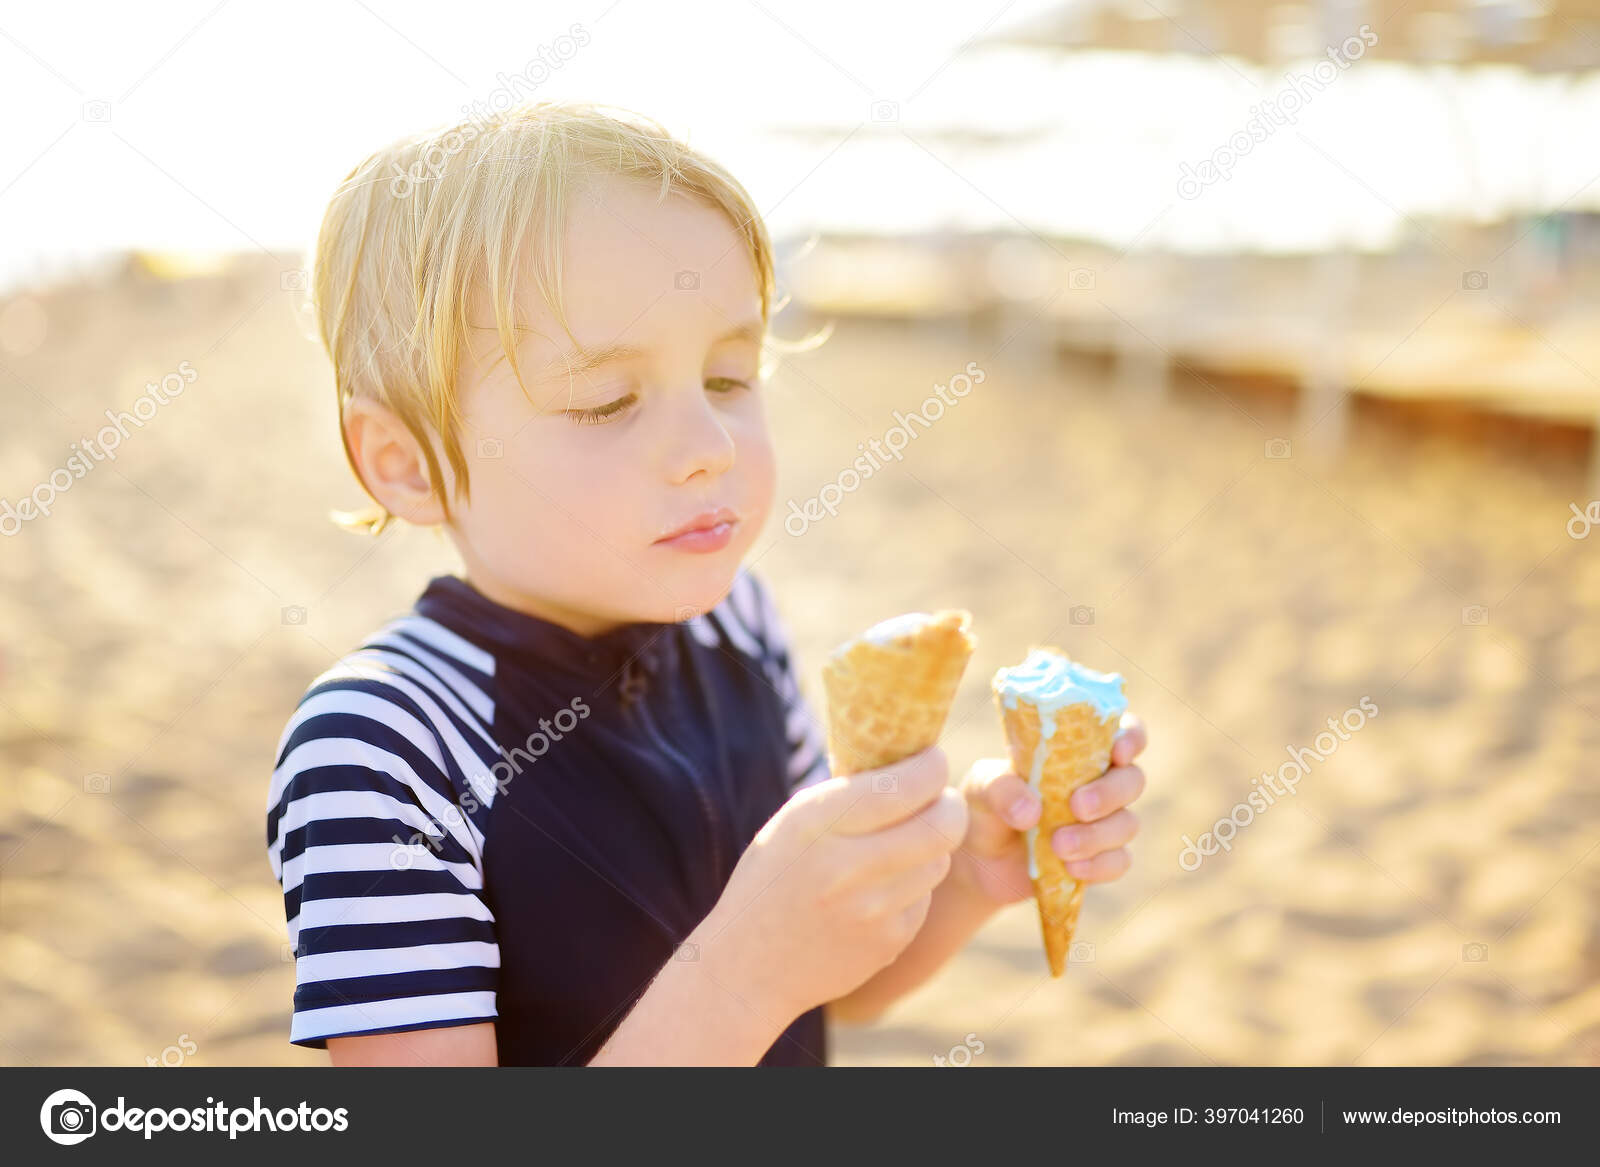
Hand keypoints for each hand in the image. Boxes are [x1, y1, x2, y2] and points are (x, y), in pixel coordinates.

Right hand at [694, 746, 967, 1022]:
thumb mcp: (792, 825)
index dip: (932, 766)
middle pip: (941, 824)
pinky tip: (883, 889)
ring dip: (932, 845)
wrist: (749, 969)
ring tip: (905, 843)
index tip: (933, 760)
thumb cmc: (770, 883)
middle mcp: (847, 866)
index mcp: (817, 824)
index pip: (902, 785)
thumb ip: (846, 795)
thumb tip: (905, 759)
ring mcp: (872, 909)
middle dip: (950, 804)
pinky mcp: (889, 942)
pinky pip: (924, 898)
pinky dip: (914, 886)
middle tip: (942, 799)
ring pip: (938, 860)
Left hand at [950, 712, 1147, 905]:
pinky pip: (1119, 861)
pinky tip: (1071, 867)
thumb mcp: (981, 787)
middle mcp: (1099, 782)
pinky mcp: (1100, 858)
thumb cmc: (986, 806)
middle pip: (1133, 779)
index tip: (1117, 751)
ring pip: (1127, 824)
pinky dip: (1099, 865)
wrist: (978, 859)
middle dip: (1110, 793)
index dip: (1131, 737)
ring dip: (1097, 835)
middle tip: (1077, 807)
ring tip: (1058, 845)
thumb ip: (1001, 788)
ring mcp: (1103, 822)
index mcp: (1078, 751)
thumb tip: (1032, 811)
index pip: (1123, 732)